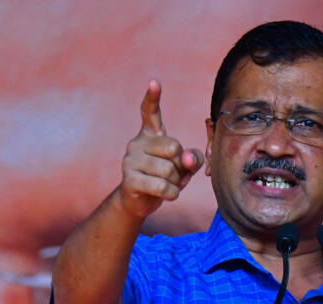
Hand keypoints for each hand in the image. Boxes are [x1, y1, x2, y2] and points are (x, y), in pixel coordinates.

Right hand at [118, 80, 203, 218]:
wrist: (139, 202)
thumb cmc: (164, 179)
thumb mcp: (184, 167)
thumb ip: (193, 158)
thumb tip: (186, 158)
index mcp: (150, 135)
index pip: (150, 112)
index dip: (152, 97)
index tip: (154, 82)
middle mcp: (137, 143)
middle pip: (173, 147)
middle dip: (180, 165)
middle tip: (173, 174)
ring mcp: (130, 160)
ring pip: (168, 170)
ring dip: (175, 182)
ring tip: (168, 185)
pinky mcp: (129, 180)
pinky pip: (161, 186)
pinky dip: (171, 193)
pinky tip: (167, 194)